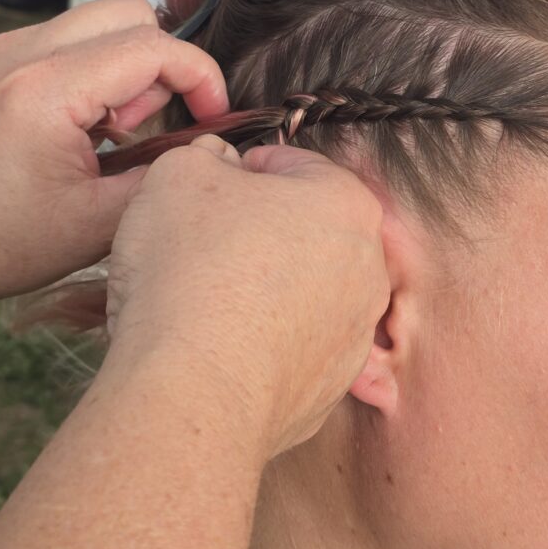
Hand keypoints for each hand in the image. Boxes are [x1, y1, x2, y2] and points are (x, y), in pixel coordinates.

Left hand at [0, 0, 226, 314]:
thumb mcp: (97, 225)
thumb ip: (163, 177)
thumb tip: (205, 147)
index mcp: (46, 91)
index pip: (153, 47)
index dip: (200, 77)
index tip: (213, 116)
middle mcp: (19, 54)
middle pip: (130, 14)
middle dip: (160, 65)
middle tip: (146, 127)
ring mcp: (1, 51)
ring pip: (99, 21)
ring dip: (126, 67)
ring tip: (110, 132)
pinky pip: (66, 40)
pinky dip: (93, 71)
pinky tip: (80, 126)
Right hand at [105, 136, 388, 458]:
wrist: (193, 393)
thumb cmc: (191, 270)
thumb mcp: (178, 174)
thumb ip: (204, 155)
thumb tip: (214, 164)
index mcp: (347, 202)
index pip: (290, 165)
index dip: (239, 172)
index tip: (206, 192)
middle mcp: (368, 268)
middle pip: (303, 229)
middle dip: (256, 229)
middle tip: (201, 244)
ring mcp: (354, 334)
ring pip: (301, 290)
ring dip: (261, 286)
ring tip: (203, 298)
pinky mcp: (330, 389)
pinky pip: (291, 347)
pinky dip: (260, 341)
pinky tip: (217, 345)